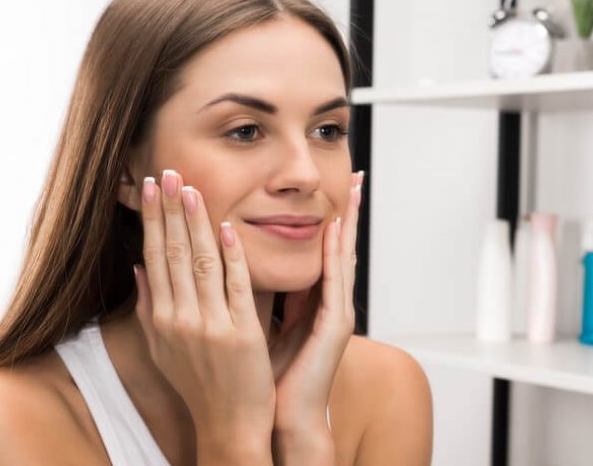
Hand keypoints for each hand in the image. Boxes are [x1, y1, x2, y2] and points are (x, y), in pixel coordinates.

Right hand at [131, 169, 275, 453]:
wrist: (228, 424)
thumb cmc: (199, 384)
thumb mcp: (163, 348)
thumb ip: (151, 307)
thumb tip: (140, 267)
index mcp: (162, 318)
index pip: (155, 257)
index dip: (153, 220)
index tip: (150, 188)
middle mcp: (181, 319)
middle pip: (173, 253)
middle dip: (169, 209)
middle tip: (166, 172)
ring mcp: (211, 326)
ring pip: (201, 263)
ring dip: (196, 222)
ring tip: (191, 188)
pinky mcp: (242, 333)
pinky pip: (235, 287)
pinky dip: (230, 256)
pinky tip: (227, 228)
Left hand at [268, 171, 362, 433]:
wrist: (283, 416)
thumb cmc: (271, 377)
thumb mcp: (262, 323)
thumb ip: (259, 294)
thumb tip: (236, 263)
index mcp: (314, 303)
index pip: (323, 251)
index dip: (328, 219)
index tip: (331, 189)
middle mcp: (332, 303)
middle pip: (341, 247)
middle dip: (349, 211)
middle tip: (356, 176)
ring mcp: (338, 314)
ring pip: (344, 257)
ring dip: (348, 222)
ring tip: (354, 190)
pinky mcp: (335, 327)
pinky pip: (334, 282)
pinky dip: (336, 254)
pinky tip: (335, 229)